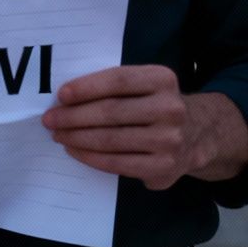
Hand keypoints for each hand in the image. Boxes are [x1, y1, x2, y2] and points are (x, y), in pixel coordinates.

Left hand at [42, 66, 247, 190]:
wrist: (197, 135)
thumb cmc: (156, 105)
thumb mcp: (147, 85)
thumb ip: (118, 86)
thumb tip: (67, 97)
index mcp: (163, 79)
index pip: (118, 80)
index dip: (87, 87)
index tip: (61, 95)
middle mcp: (170, 108)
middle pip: (111, 112)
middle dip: (74, 116)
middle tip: (50, 119)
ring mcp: (169, 140)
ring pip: (111, 140)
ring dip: (78, 138)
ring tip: (59, 135)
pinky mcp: (163, 167)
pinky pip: (117, 163)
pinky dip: (90, 157)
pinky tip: (75, 151)